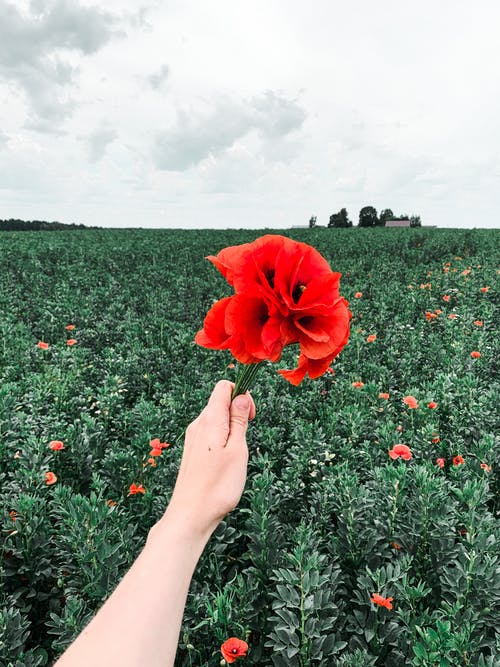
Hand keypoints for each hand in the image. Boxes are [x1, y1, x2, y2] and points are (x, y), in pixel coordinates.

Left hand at [163, 380, 255, 537]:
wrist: (191, 515)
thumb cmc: (218, 486)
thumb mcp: (237, 450)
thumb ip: (239, 420)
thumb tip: (242, 396)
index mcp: (210, 419)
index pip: (223, 387)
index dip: (242, 394)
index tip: (251, 416)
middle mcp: (198, 424)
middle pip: (220, 401)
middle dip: (239, 412)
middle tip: (245, 439)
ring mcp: (193, 437)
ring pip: (216, 418)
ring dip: (232, 428)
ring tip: (235, 454)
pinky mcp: (193, 450)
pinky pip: (210, 433)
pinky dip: (223, 439)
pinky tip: (225, 462)